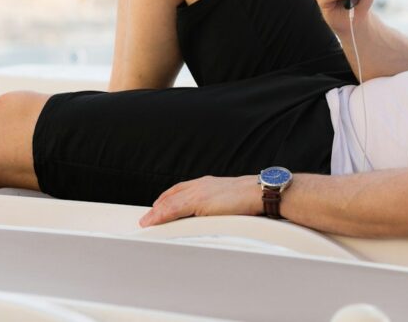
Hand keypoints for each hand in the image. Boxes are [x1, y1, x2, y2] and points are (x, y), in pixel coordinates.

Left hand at [138, 175, 259, 226]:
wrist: (261, 192)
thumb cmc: (252, 197)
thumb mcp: (231, 199)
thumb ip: (220, 204)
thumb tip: (220, 213)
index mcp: (208, 183)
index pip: (181, 189)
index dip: (168, 198)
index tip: (160, 206)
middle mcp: (201, 185)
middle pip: (172, 194)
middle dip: (158, 206)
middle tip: (148, 217)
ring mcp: (198, 192)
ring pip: (169, 202)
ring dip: (155, 213)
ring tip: (146, 223)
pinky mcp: (198, 202)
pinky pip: (173, 209)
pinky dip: (160, 216)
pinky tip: (154, 223)